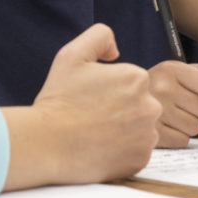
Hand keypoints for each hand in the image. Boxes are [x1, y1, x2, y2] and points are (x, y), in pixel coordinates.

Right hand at [23, 24, 161, 184]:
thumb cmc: (58, 100)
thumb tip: (115, 51)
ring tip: (96, 132)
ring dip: (124, 130)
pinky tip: (101, 147)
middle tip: (93, 115)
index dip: (110, 89)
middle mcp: (150, 106)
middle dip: (121, 109)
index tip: (92, 97)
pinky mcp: (141, 160)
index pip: (131, 82)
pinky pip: (137, 152)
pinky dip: (122, 151)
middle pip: (140, 105)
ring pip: (141, 128)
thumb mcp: (72, 54)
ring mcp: (147, 136)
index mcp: (137, 78)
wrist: (47, 143)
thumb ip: (100, 37)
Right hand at [147, 61, 197, 146]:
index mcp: (169, 70)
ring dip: (188, 125)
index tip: (191, 92)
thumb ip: (197, 72)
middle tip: (182, 108)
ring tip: (172, 118)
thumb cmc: (148, 88)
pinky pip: (183, 141)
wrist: (112, 103)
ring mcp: (157, 114)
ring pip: (196, 127)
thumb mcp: (169, 71)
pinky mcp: (152, 134)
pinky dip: (177, 137)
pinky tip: (165, 129)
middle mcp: (163, 89)